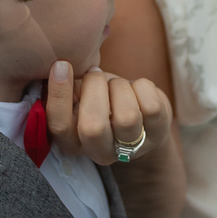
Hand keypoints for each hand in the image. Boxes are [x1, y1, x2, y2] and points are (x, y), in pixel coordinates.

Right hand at [44, 61, 172, 165]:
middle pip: (94, 127)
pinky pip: (152, 107)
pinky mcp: (158, 135)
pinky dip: (142, 87)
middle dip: (94, 88)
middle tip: (95, 73)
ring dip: (119, 88)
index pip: (59, 127)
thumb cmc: (100, 98)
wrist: (136, 109)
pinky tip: (136, 89)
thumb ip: (67, 87)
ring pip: (127, 117)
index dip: (58, 95)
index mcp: (73, 143)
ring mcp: (132, 148)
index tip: (62, 64)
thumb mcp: (78, 94)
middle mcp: (101, 153)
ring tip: (117, 85)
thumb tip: (60, 67)